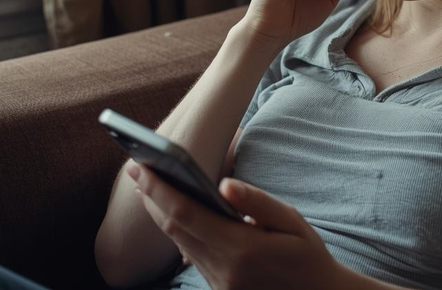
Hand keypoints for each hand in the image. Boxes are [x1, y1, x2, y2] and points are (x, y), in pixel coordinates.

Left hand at [130, 162, 343, 289]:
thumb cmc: (306, 253)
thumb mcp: (291, 221)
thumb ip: (257, 201)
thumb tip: (224, 184)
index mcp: (242, 248)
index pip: (187, 214)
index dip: (159, 190)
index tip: (141, 165)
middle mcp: (224, 268)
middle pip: (174, 228)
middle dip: (151, 197)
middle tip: (135, 166)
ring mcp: (219, 282)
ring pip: (178, 242)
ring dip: (160, 213)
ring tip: (149, 184)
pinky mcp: (218, 288)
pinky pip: (190, 255)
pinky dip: (177, 229)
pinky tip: (173, 211)